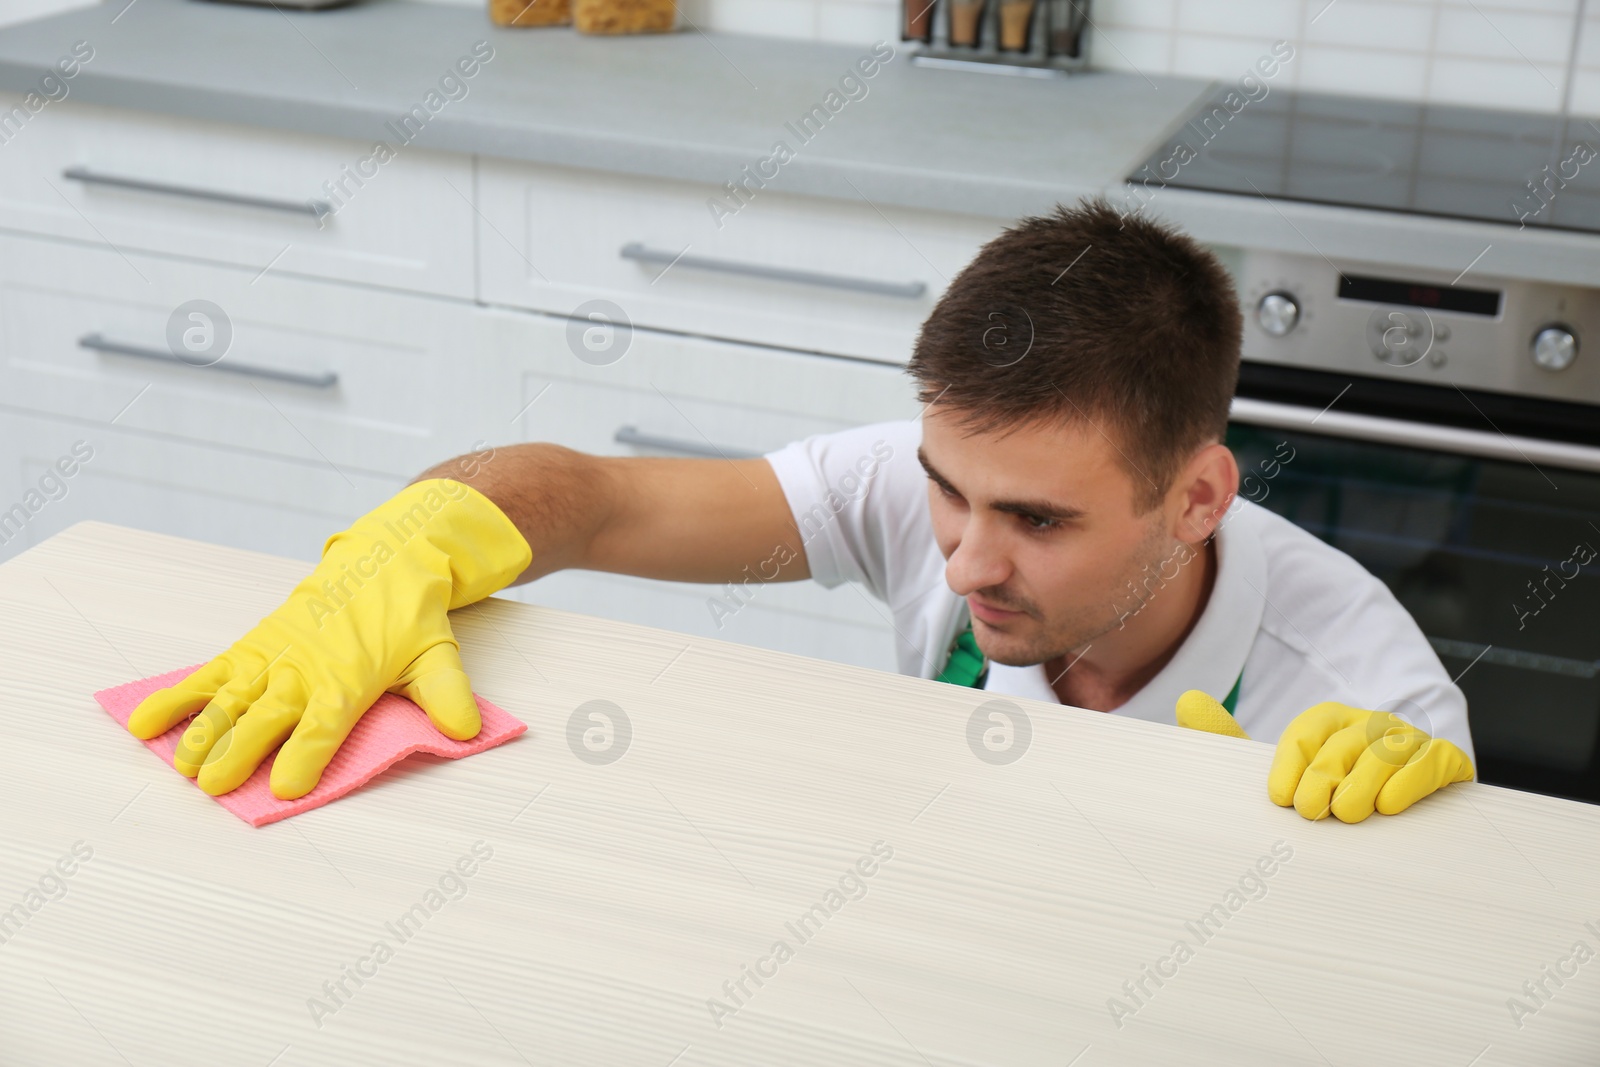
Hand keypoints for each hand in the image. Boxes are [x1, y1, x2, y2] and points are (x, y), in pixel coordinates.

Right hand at [127, 479, 531, 798]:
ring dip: (203, 732)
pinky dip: (176, 697)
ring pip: (230, 699)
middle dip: (239, 753)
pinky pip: (209, 673)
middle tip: (214, 787)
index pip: (324, 724)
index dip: (305, 756)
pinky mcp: (251, 645)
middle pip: (266, 717)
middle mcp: (304, 669)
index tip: (288, 789)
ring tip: (182, 765)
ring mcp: (272, 655)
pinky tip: (145, 723)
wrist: (384, 561)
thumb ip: (447, 696)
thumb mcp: (437, 655)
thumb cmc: (408, 618)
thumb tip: (467, 730)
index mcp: (349, 678)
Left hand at [1176, 690, 1473, 822]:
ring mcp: (1410, 742)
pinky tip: (1390, 806)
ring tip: (1347, 815)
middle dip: (1325, 775)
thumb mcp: (1277, 770)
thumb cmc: (1329, 793)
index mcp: (1329, 721)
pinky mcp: (1446, 763)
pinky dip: (1412, 781)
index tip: (1278, 799)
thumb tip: (1187, 701)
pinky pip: (1433, 762)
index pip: (1307, 730)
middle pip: (1345, 741)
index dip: (1291, 763)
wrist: (1398, 820)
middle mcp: (1370, 725)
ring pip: (1387, 750)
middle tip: (1310, 812)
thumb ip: (1229, 739)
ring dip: (1365, 780)